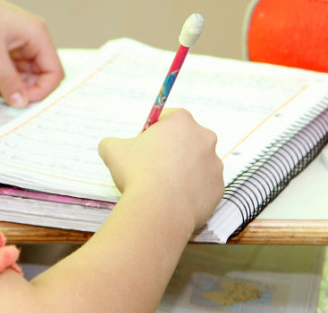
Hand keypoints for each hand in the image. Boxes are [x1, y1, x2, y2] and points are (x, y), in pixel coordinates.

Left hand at [0, 0, 63, 106]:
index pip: (54, 71)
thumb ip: (8, 80)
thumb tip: (21, 103)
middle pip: (41, 74)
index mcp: (37, 35)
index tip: (21, 102)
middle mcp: (33, 38)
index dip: (42, 90)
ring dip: (11, 85)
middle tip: (4, 98)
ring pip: (25, 74)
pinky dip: (3, 79)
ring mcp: (19, 42)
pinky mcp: (6, 46)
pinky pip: (12, 69)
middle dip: (24, 89)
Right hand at [97, 109, 223, 229]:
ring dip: (183, 172)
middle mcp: (204, 138)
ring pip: (197, 165)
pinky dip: (191, 192)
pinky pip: (203, 188)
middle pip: (186, 140)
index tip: (144, 145)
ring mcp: (215, 164)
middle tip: (152, 168)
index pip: (168, 118)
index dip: (153, 131)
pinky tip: (175, 200)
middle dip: (171, 151)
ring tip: (163, 188)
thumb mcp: (113, 151)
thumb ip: (112, 143)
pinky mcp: (218, 188)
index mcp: (182, 121)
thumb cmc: (138, 173)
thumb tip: (108, 145)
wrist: (160, 209)